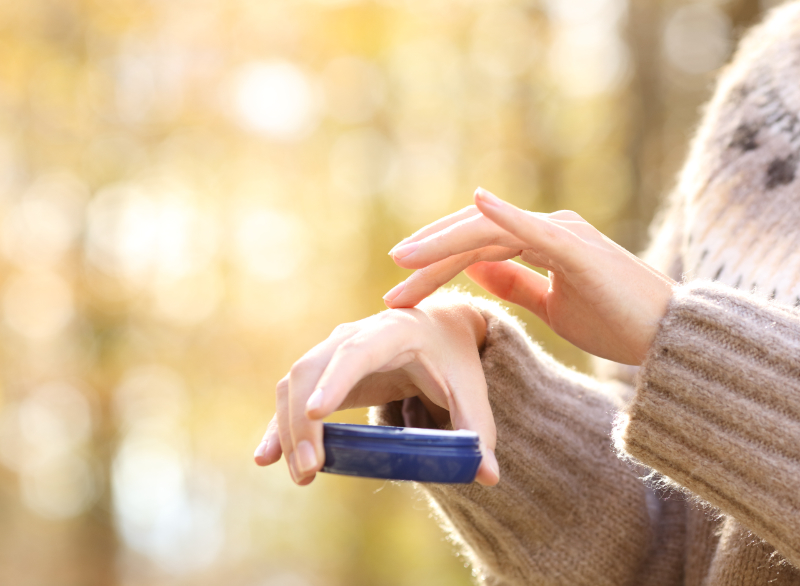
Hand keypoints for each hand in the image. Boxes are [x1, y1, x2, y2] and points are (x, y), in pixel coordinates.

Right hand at [253, 297, 499, 486]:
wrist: (440, 330)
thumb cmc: (456, 359)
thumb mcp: (473, 390)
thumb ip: (479, 430)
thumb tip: (487, 477)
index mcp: (394, 330)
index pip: (356, 352)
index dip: (334, 381)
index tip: (316, 415)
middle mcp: (354, 334)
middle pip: (312, 369)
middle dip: (303, 421)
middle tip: (311, 470)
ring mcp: (333, 350)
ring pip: (294, 383)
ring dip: (288, 428)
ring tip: (303, 476)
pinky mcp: (325, 372)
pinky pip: (292, 395)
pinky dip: (278, 425)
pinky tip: (266, 458)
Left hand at [383, 188, 674, 365]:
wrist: (668, 339)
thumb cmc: (616, 322)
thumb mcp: (553, 305)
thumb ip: (516, 283)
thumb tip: (477, 271)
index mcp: (542, 241)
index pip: (478, 247)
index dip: (437, 264)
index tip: (403, 287)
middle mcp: (549, 228)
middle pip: (475, 237)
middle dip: (430, 258)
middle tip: (392, 280)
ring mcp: (564, 233)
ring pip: (490, 231)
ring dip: (444, 244)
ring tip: (403, 258)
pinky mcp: (578, 247)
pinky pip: (534, 228)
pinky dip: (505, 214)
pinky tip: (476, 202)